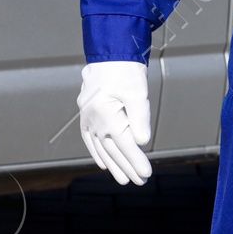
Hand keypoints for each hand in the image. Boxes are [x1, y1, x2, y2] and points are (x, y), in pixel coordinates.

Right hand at [77, 60, 152, 185]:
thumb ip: (140, 118)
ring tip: (123, 179)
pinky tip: (103, 164)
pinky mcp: (86, 113)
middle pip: (112, 149)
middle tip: (140, 182)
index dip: (136, 161)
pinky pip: (89, 138)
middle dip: (127, 167)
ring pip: (101, 147)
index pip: (125, 144)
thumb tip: (142, 142)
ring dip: (113, 164)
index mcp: (106, 114)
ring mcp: (87, 116)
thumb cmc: (126, 69)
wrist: (110, 51)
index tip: (146, 174)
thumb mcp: (138, 92)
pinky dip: (97, 152)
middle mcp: (94, 118)